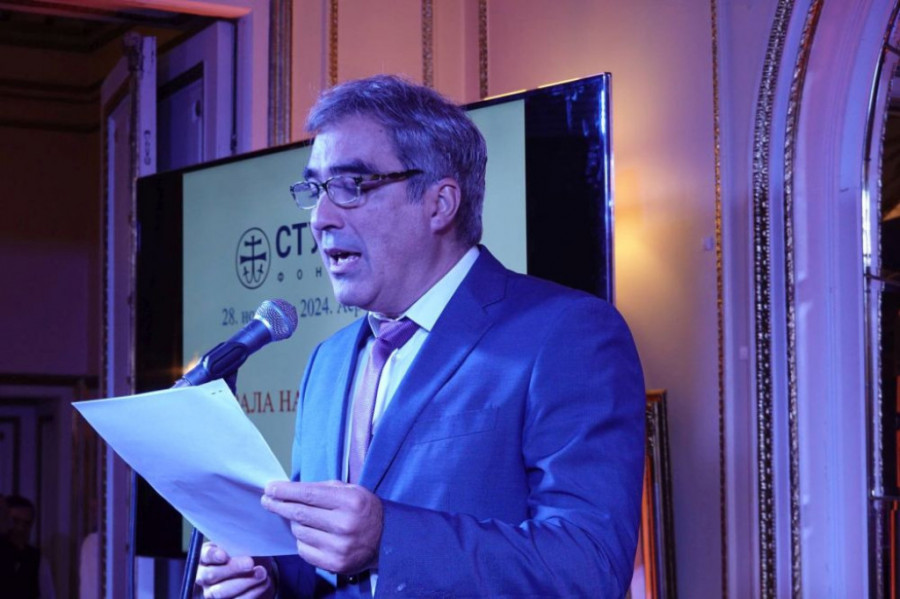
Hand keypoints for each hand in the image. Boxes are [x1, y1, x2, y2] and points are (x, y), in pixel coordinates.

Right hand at [195, 542, 274, 598]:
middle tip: (250, 563)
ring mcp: (212, 593)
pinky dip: (253, 592)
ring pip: (221, 593)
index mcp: (206, 556)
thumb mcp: (243, 543)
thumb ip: (240, 541)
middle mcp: (204, 576)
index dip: (212, 555)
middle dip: (232, 569)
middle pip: (210, 575)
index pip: (204, 555)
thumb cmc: (246, 552)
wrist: (258, 570)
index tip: (224, 555)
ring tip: (261, 573)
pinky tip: (264, 582)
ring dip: (244, 582)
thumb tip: (246, 538)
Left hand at [261, 480, 382, 574]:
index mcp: (350, 502)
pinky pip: (304, 550)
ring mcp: (340, 547)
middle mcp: (345, 525)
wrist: (388, 539)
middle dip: (279, 505)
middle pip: (300, 514)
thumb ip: (323, 489)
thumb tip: (290, 490)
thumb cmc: (365, 510)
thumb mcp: (351, 491)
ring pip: (299, 532)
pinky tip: (309, 534)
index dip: (285, 491)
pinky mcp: (335, 564)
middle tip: (267, 500)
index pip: (308, 495)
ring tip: (299, 518)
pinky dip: (302, 540)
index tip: (270, 488)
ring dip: (294, 524)